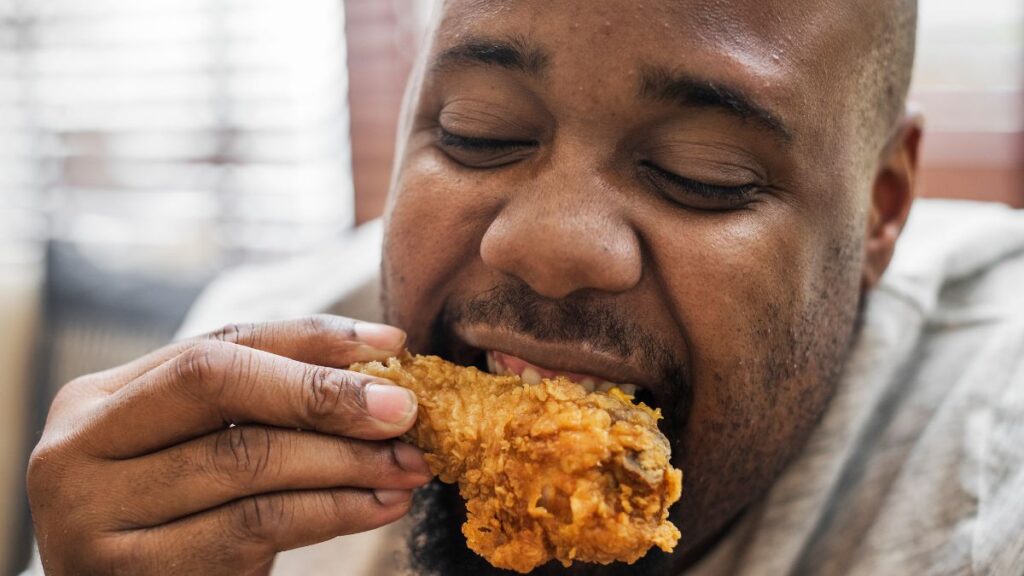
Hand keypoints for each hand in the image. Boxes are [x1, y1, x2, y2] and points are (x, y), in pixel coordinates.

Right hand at [27, 315, 430, 575]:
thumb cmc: (175, 525)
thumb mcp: (199, 453)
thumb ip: (259, 406)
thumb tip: (377, 363)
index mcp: (96, 401)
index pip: (218, 345)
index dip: (311, 339)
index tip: (391, 344)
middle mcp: (79, 449)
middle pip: (220, 386)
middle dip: (326, 393)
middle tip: (404, 408)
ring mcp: (95, 516)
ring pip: (247, 460)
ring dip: (346, 459)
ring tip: (408, 462)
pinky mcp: (133, 575)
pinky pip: (255, 526)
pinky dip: (332, 511)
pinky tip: (379, 505)